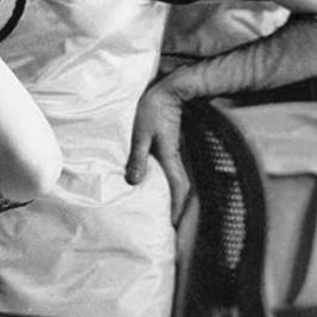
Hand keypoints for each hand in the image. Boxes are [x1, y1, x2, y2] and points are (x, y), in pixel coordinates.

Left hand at [126, 78, 189, 223]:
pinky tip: (158, 186)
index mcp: (170, 157)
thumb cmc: (152, 108)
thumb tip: (134, 182)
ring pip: (177, 180)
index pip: (178, 188)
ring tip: (165, 212)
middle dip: (180, 208)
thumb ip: (138, 157)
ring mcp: (174, 152)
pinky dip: (169, 184)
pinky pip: (171, 170)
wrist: (167, 90)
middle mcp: (175, 157)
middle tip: (173, 227)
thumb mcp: (140, 133)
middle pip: (181, 189)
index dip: (178, 208)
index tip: (174, 226)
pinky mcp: (169, 146)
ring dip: (174, 197)